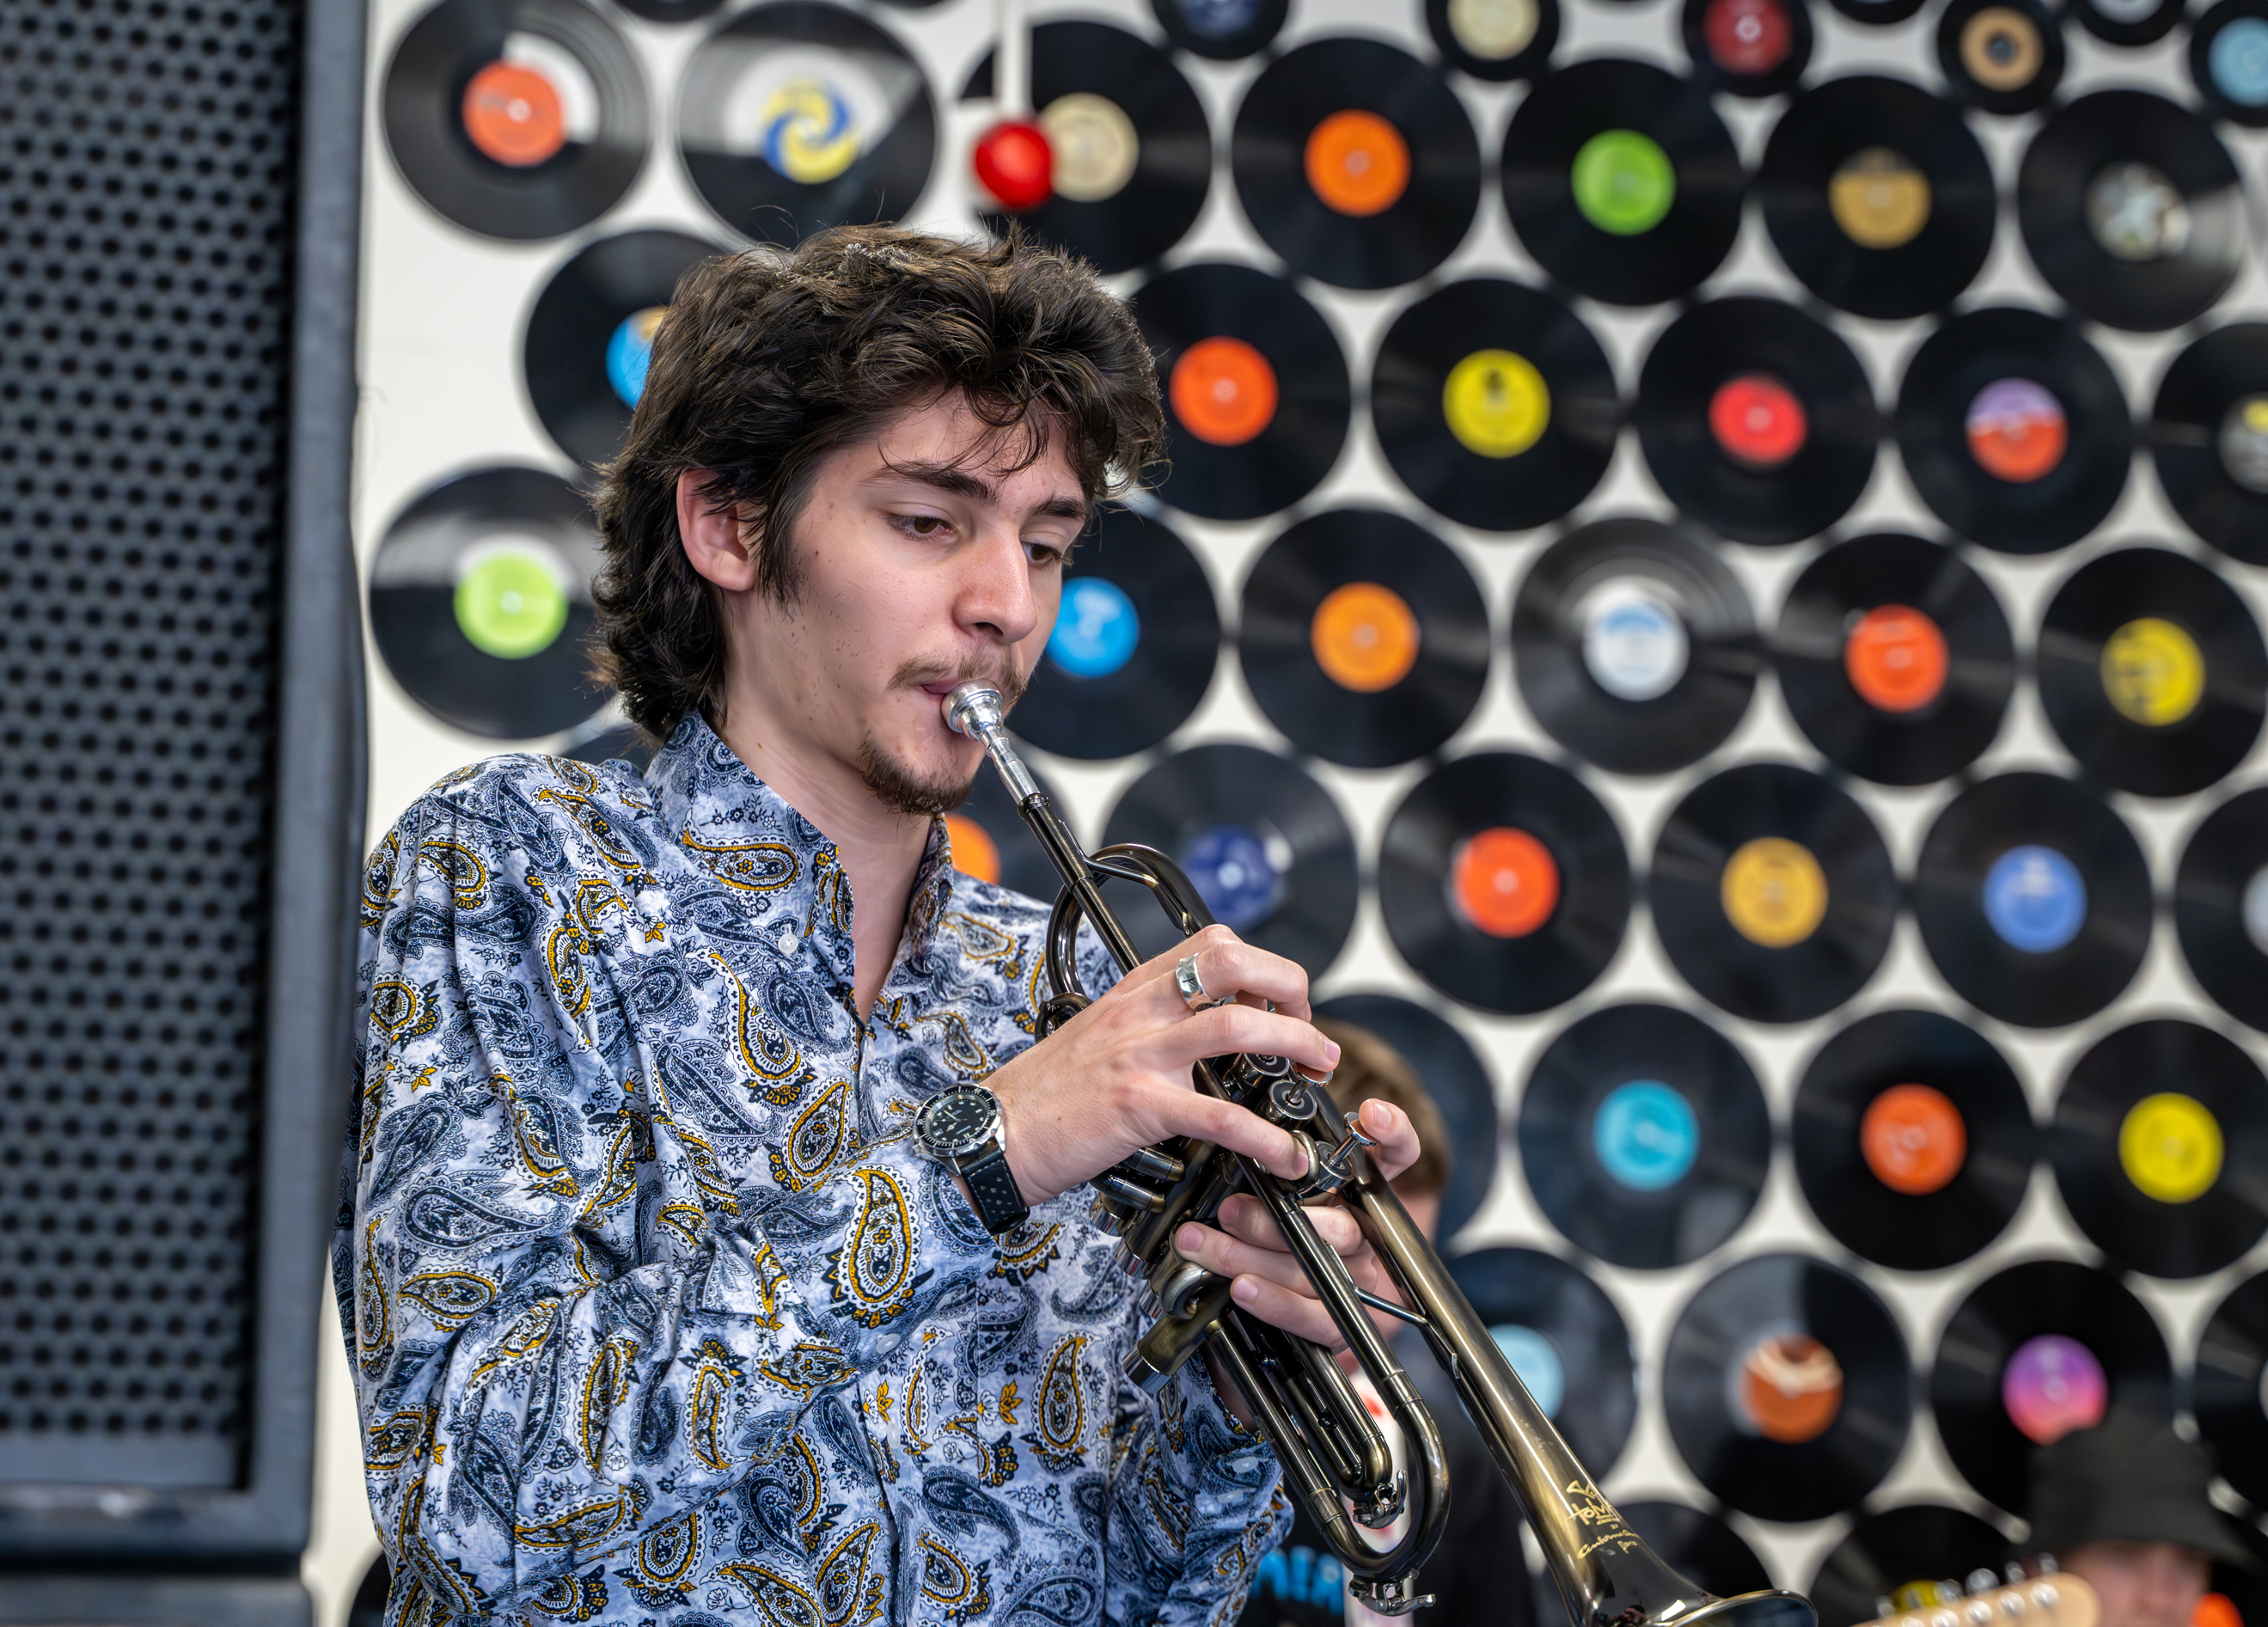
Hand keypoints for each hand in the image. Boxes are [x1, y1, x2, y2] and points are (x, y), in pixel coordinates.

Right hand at [982, 924, 1340, 1205]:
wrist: (997, 1131)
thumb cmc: (1048, 1091)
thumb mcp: (1102, 1033)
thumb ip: (1153, 1020)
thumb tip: (1207, 1025)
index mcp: (1136, 989)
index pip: (1215, 943)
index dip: (1263, 966)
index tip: (1281, 1002)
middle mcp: (1142, 1011)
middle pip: (1235, 965)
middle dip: (1291, 990)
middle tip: (1311, 1031)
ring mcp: (1142, 1054)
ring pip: (1238, 1029)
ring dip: (1296, 1048)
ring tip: (1318, 1073)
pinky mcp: (1141, 1105)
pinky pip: (1220, 1115)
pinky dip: (1265, 1137)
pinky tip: (1283, 1153)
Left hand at [1170, 1098, 1422, 1347]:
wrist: (1264, 1308)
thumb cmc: (1261, 1229)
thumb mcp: (1262, 1187)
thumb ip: (1264, 1164)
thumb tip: (1231, 1135)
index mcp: (1358, 1192)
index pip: (1398, 1154)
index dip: (1393, 1134)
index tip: (1370, 1115)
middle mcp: (1366, 1234)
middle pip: (1339, 1227)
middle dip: (1273, 1220)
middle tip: (1229, 1210)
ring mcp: (1357, 1280)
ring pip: (1314, 1269)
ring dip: (1248, 1256)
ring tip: (1203, 1245)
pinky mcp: (1340, 1324)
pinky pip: (1315, 1316)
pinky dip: (1274, 1302)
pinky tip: (1241, 1287)